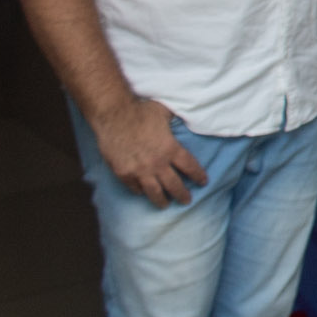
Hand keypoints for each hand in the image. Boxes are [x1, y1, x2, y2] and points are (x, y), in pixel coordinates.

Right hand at [92, 97, 207, 208]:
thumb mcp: (166, 112)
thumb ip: (178, 118)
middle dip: (183, 195)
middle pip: (174, 185)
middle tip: (187, 200)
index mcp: (171, 148)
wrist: (113, 115)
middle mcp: (157, 163)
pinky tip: (144, 193)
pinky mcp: (123, 173)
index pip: (190, 167)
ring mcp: (139, 170)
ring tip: (166, 204)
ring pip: (155, 192)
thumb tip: (190, 113)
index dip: (198, 176)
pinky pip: (135, 188)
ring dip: (162, 200)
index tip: (203, 182)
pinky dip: (140, 192)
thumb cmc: (141, 111)